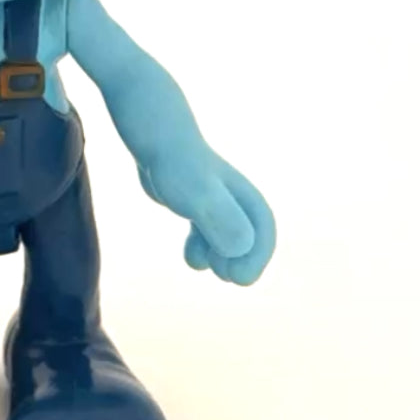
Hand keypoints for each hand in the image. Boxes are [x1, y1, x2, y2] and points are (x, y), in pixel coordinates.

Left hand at [138, 151, 275, 284]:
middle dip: (238, 263)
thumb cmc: (181, 168)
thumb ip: (222, 219)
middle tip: (221, 272)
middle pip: (248, 243)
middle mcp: (235, 203)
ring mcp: (215, 205)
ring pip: (225, 242)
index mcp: (246, 199)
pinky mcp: (196, 206)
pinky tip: (191, 254)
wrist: (156, 142)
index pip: (263, 237)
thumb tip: (241, 248)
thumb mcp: (202, 195)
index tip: (237, 277)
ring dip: (218, 259)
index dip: (256, 261)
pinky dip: (202, 250)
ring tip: (199, 261)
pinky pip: (207, 236)